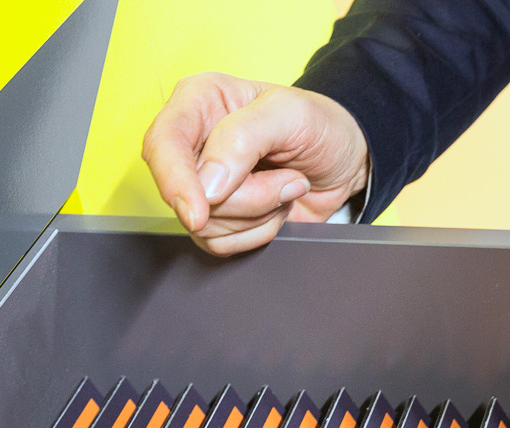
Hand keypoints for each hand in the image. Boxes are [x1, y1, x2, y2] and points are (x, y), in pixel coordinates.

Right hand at [143, 72, 369, 256]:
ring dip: (259, 214)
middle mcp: (192, 142)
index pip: (162, 143)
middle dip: (248, 198)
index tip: (199, 211)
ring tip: (286, 185)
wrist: (346, 162)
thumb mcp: (292, 114)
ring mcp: (202, 184)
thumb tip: (207, 183)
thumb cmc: (320, 127)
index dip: (175, 181)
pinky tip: (276, 207)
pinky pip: (221, 244)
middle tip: (289, 176)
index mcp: (199, 101)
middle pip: (188, 194)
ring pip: (205, 226)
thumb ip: (243, 138)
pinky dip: (258, 233)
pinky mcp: (216, 217)